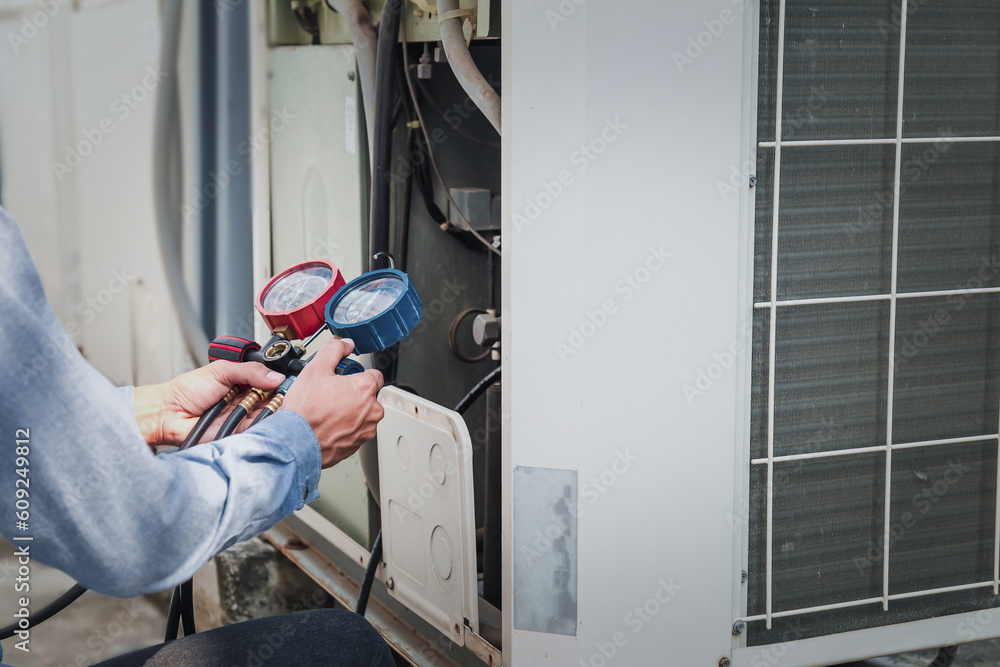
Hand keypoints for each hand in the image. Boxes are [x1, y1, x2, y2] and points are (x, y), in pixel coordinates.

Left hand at [135, 362, 285, 445]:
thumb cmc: (187, 391)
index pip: (270, 381)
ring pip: (268, 415)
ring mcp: (243, 417)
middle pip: (273, 399)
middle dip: (280, 397)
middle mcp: (246, 399)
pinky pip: (257, 431)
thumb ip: (249, 371)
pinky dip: (262, 426)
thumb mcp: (221, 371)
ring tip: (273, 406)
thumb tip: (275, 376)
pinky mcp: (239, 433)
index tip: (288, 382)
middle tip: (283, 394)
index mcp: (243, 382)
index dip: (280, 382)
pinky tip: (264, 419)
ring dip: (272, 412)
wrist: (169, 414)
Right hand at [281, 338, 383, 467]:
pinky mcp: (357, 445)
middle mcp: (372, 411)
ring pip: (362, 414)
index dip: (358, 373)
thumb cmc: (306, 411)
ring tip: (327, 410)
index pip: (375, 374)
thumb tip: (344, 344)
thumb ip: (334, 350)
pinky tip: (327, 424)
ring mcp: (366, 430)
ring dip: (349, 411)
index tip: (346, 377)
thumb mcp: (315, 369)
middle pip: (368, 395)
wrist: (295, 443)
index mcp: (366, 389)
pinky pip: (354, 431)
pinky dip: (344, 427)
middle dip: (352, 393)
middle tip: (330, 394)